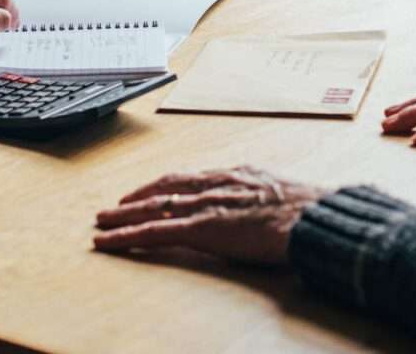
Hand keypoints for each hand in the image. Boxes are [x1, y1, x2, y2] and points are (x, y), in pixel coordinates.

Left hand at [93, 166, 326, 265]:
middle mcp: (213, 184)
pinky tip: (107, 241)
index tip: (147, 191)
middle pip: (164, 188)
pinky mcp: (199, 229)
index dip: (163, 185)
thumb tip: (265, 207)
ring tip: (101, 223)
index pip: (188, 178)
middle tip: (112, 206)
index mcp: (233, 175)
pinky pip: (154, 232)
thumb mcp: (282, 195)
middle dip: (136, 198)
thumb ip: (263, 198)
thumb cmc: (308, 211)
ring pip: (152, 209)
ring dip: (123, 216)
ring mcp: (204, 205)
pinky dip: (126, 236)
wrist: (313, 217)